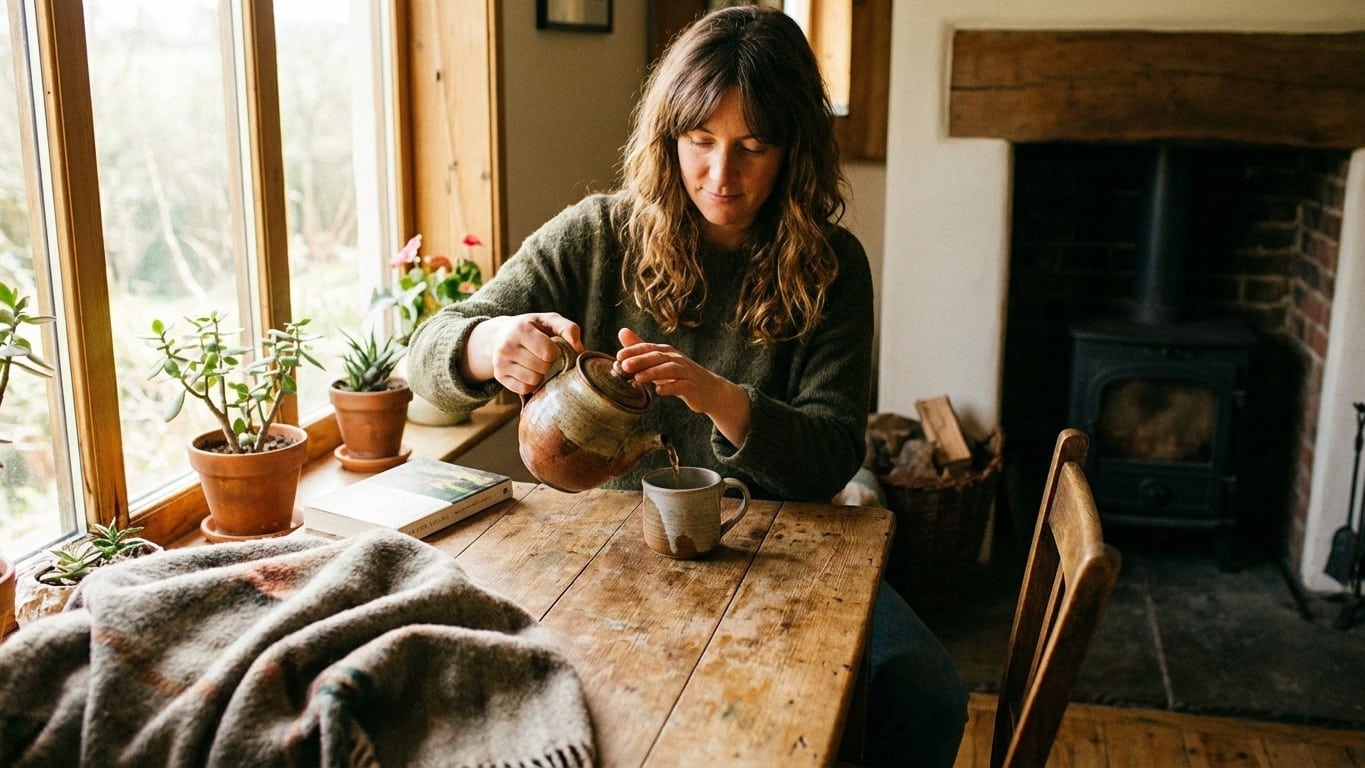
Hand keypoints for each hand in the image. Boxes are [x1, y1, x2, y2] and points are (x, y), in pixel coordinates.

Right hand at [461, 313, 582, 394]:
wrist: (499, 334)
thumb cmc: (532, 327)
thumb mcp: (550, 320)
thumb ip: (569, 329)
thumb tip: (579, 350)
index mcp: (520, 329)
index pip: (548, 352)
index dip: (555, 352)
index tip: (551, 347)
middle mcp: (506, 347)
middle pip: (542, 368)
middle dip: (548, 363)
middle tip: (543, 356)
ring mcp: (500, 363)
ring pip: (533, 380)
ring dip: (540, 374)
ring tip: (535, 363)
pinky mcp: (499, 376)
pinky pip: (524, 389)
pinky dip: (531, 383)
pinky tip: (528, 371)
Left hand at [615, 327, 750, 445]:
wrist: (710, 390)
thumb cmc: (680, 375)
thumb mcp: (659, 362)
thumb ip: (641, 349)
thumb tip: (622, 332)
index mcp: (667, 352)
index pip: (648, 348)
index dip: (634, 351)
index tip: (618, 356)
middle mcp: (676, 359)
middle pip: (658, 356)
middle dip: (641, 360)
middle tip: (624, 365)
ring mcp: (686, 372)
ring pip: (669, 369)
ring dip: (653, 373)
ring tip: (638, 378)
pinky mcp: (693, 387)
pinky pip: (682, 386)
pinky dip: (671, 387)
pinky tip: (659, 391)